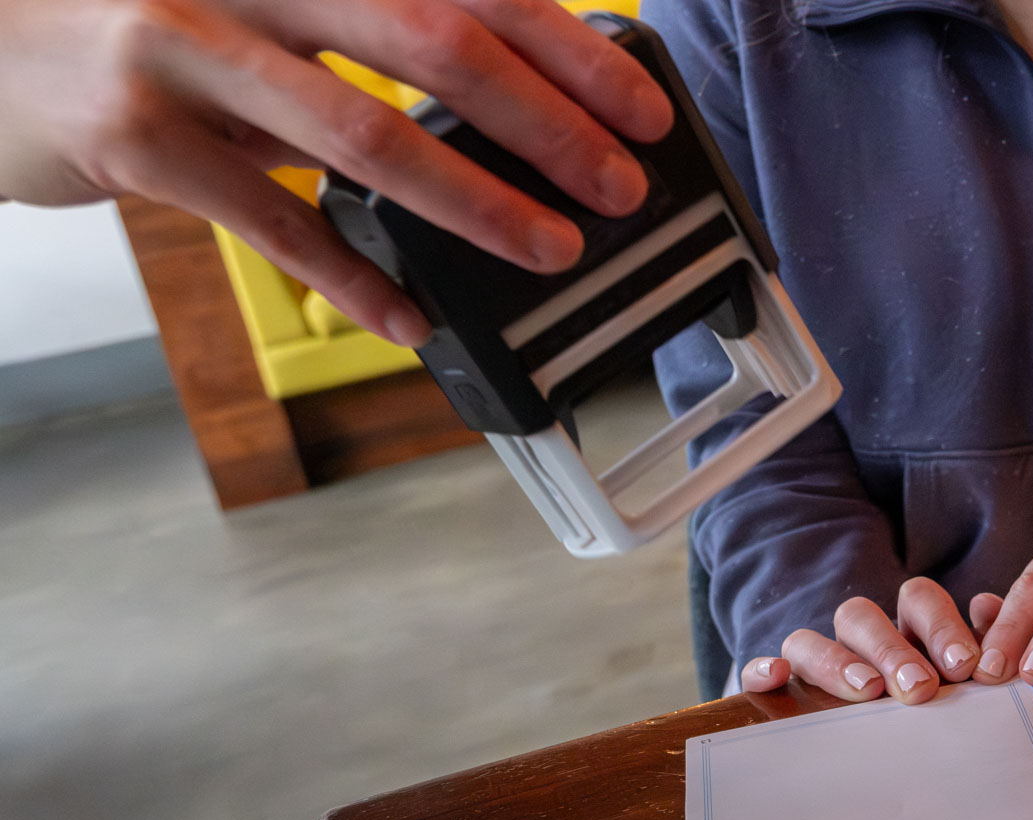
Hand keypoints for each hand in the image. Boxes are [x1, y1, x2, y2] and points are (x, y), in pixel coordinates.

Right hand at [0, 0, 673, 345]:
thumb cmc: (146, 22)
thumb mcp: (264, 5)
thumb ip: (363, 36)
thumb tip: (508, 100)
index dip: (565, 46)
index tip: (640, 107)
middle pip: (433, 39)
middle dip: (545, 121)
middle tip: (618, 187)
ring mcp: (183, 48)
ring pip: (361, 130)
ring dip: (473, 203)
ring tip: (548, 251)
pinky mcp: (135, 137)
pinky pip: (270, 224)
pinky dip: (351, 276)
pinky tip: (412, 317)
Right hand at [739, 577, 1000, 704]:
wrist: (899, 780)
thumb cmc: (945, 725)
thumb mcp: (969, 691)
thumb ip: (984, 650)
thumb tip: (988, 606)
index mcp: (909, 631)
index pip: (918, 601)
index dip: (942, 626)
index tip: (967, 667)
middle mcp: (862, 642)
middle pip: (862, 616)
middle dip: (892, 648)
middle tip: (920, 689)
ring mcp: (818, 667)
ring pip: (810, 639)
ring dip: (838, 661)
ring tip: (867, 692)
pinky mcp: (782, 697)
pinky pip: (762, 671)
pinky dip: (763, 668)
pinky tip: (775, 676)